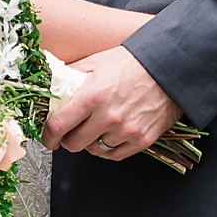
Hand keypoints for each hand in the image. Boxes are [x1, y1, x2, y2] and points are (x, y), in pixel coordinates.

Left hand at [43, 45, 181, 160]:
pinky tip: (107, 137)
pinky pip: (114, 155)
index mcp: (93, 95)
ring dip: (89, 143)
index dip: (48, 135)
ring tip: (93, 129)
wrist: (169, 68)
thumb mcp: (96, 61)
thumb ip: (72, 74)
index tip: (47, 136)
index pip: (59, 125)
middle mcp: (108, 116)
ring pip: (94, 150)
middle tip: (68, 133)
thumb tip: (52, 82)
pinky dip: (107, 149)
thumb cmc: (133, 63)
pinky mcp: (142, 140)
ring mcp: (126, 131)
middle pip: (74, 144)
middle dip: (67, 140)